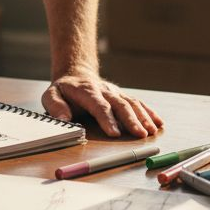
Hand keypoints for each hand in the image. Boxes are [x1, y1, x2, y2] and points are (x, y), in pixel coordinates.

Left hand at [42, 71, 163, 137]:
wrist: (76, 74)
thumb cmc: (64, 91)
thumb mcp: (51, 95)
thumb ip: (56, 106)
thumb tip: (64, 119)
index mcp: (87, 92)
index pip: (99, 105)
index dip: (107, 119)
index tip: (115, 133)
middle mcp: (105, 91)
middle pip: (120, 104)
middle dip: (131, 120)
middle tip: (140, 135)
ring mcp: (115, 93)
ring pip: (132, 103)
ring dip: (143, 117)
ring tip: (151, 131)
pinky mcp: (122, 96)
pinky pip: (138, 103)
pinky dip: (150, 112)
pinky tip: (159, 123)